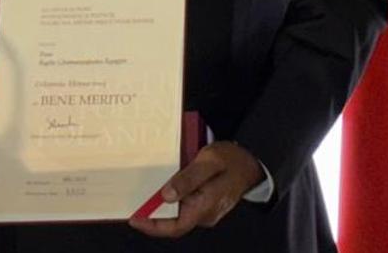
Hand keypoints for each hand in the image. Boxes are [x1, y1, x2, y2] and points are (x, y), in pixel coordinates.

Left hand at [127, 141, 264, 238]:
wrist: (252, 162)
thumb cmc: (233, 160)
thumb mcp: (209, 162)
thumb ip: (188, 179)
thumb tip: (166, 195)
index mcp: (205, 206)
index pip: (175, 227)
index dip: (153, 226)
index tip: (135, 218)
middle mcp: (205, 213)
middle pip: (173, 221)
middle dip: (152, 213)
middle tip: (135, 201)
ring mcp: (205, 210)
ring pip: (178, 211)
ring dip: (161, 204)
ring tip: (147, 189)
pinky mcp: (204, 203)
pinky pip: (184, 204)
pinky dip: (172, 197)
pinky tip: (165, 184)